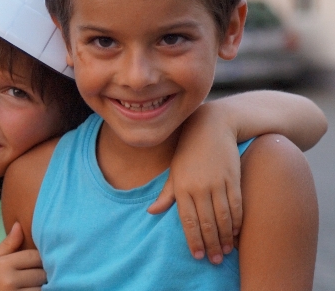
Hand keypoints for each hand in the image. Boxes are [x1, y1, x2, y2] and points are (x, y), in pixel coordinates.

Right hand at [0, 222, 45, 289]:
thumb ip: (8, 243)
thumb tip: (19, 224)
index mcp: (4, 264)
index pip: (34, 257)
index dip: (42, 257)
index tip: (41, 259)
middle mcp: (9, 280)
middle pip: (40, 274)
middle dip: (43, 272)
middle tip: (40, 272)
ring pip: (40, 288)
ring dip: (42, 286)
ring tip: (37, 282)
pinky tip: (34, 288)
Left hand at [148, 106, 241, 264]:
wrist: (211, 127)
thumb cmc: (188, 152)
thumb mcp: (174, 171)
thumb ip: (167, 194)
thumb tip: (151, 212)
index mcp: (182, 186)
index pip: (188, 220)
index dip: (193, 240)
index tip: (197, 256)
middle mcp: (200, 186)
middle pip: (207, 223)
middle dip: (211, 244)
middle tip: (214, 261)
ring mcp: (218, 183)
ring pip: (224, 217)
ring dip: (226, 237)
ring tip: (226, 251)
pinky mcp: (233, 178)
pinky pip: (237, 205)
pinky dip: (238, 221)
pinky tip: (237, 233)